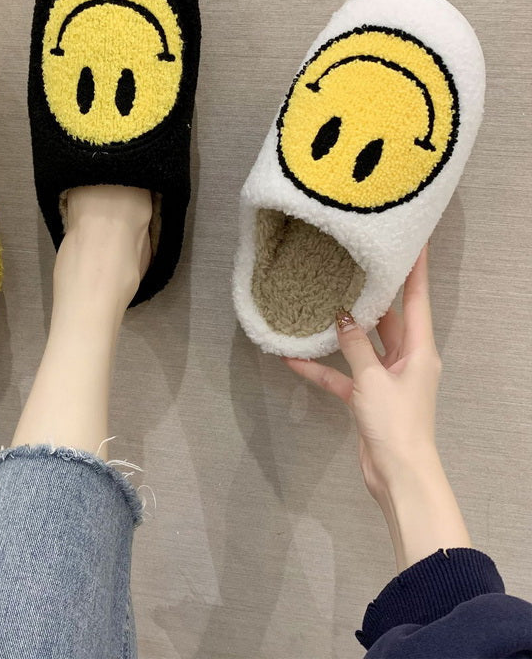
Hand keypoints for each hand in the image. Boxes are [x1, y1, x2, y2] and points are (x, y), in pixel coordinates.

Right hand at [283, 245, 439, 502]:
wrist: (398, 473)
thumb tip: (342, 317)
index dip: (417, 270)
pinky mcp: (369, 396)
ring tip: (319, 305)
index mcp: (419, 350)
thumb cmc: (397, 425)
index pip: (418, 299)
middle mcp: (406, 359)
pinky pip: (344, 374)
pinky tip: (294, 359)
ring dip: (340, 332)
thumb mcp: (373, 379)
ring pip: (362, 344)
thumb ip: (356, 345)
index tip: (415, 242)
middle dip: (372, 295)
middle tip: (355, 265)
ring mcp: (387, 377)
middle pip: (389, 318)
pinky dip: (323, 367)